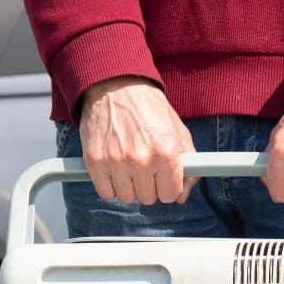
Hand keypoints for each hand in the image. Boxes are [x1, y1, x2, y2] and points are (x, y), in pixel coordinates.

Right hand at [79, 77, 196, 204]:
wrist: (114, 85)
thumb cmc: (148, 107)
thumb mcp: (177, 130)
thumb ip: (188, 165)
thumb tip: (182, 196)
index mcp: (166, 152)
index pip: (171, 195)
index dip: (167, 186)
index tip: (162, 176)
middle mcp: (142, 160)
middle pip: (148, 198)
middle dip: (148, 185)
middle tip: (143, 164)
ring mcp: (117, 162)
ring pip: (127, 197)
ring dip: (128, 185)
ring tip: (128, 163)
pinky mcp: (95, 162)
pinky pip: (106, 192)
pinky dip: (109, 184)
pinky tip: (113, 166)